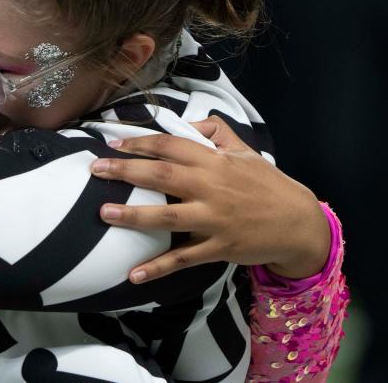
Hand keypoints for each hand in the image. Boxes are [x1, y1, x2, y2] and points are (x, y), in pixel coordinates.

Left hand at [90, 116, 330, 282]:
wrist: (300, 224)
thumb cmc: (267, 184)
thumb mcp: (245, 150)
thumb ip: (215, 132)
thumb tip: (185, 122)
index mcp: (215, 162)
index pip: (171, 146)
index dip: (140, 143)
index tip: (114, 144)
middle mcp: (211, 188)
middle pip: (161, 175)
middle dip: (125, 171)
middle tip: (94, 169)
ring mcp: (214, 220)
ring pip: (166, 217)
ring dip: (132, 215)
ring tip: (103, 213)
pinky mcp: (218, 249)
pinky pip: (183, 259)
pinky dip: (157, 267)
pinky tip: (133, 274)